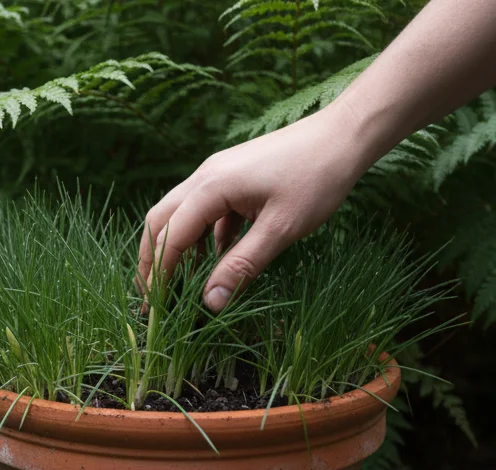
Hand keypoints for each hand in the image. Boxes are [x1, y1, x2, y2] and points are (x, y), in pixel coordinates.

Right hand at [138, 102, 373, 311]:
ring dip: (176, 247)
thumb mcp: (281, 229)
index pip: (169, 236)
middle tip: (153, 296)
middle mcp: (205, 176)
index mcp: (211, 187)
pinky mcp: (233, 176)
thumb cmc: (317, 179)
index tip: (155, 307)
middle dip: (152, 259)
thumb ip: (242, 266)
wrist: (343, 136)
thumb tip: (210, 303)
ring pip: (180, 213)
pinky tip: (217, 257)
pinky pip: (205, 209)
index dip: (158, 274)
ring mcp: (218, 173)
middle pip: (160, 220)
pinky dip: (203, 235)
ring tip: (181, 282)